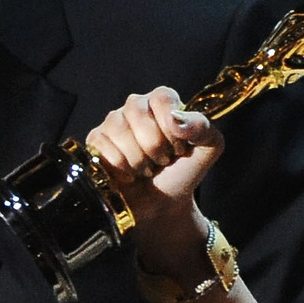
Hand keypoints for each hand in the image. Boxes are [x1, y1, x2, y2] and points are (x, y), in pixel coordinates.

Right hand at [87, 87, 224, 262]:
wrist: (164, 204)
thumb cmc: (183, 172)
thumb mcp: (208, 149)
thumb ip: (203, 128)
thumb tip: (177, 120)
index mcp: (162, 102)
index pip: (161, 97)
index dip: (170, 125)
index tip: (178, 148)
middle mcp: (135, 107)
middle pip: (136, 110)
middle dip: (154, 145)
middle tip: (162, 160)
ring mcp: (112, 122)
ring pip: (118, 129)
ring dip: (138, 159)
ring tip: (146, 169)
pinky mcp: (95, 142)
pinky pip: (103, 146)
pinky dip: (121, 167)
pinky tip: (129, 175)